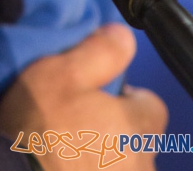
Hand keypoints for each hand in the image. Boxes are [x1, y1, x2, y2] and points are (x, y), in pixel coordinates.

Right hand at [0, 23, 167, 168]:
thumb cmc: (40, 125)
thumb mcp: (62, 72)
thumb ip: (100, 52)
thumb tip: (124, 35)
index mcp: (135, 127)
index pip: (152, 105)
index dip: (127, 96)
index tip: (95, 96)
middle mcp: (139, 164)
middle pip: (138, 138)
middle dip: (116, 129)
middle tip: (77, 121)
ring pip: (123, 164)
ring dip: (103, 155)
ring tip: (67, 148)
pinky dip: (89, 170)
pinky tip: (62, 166)